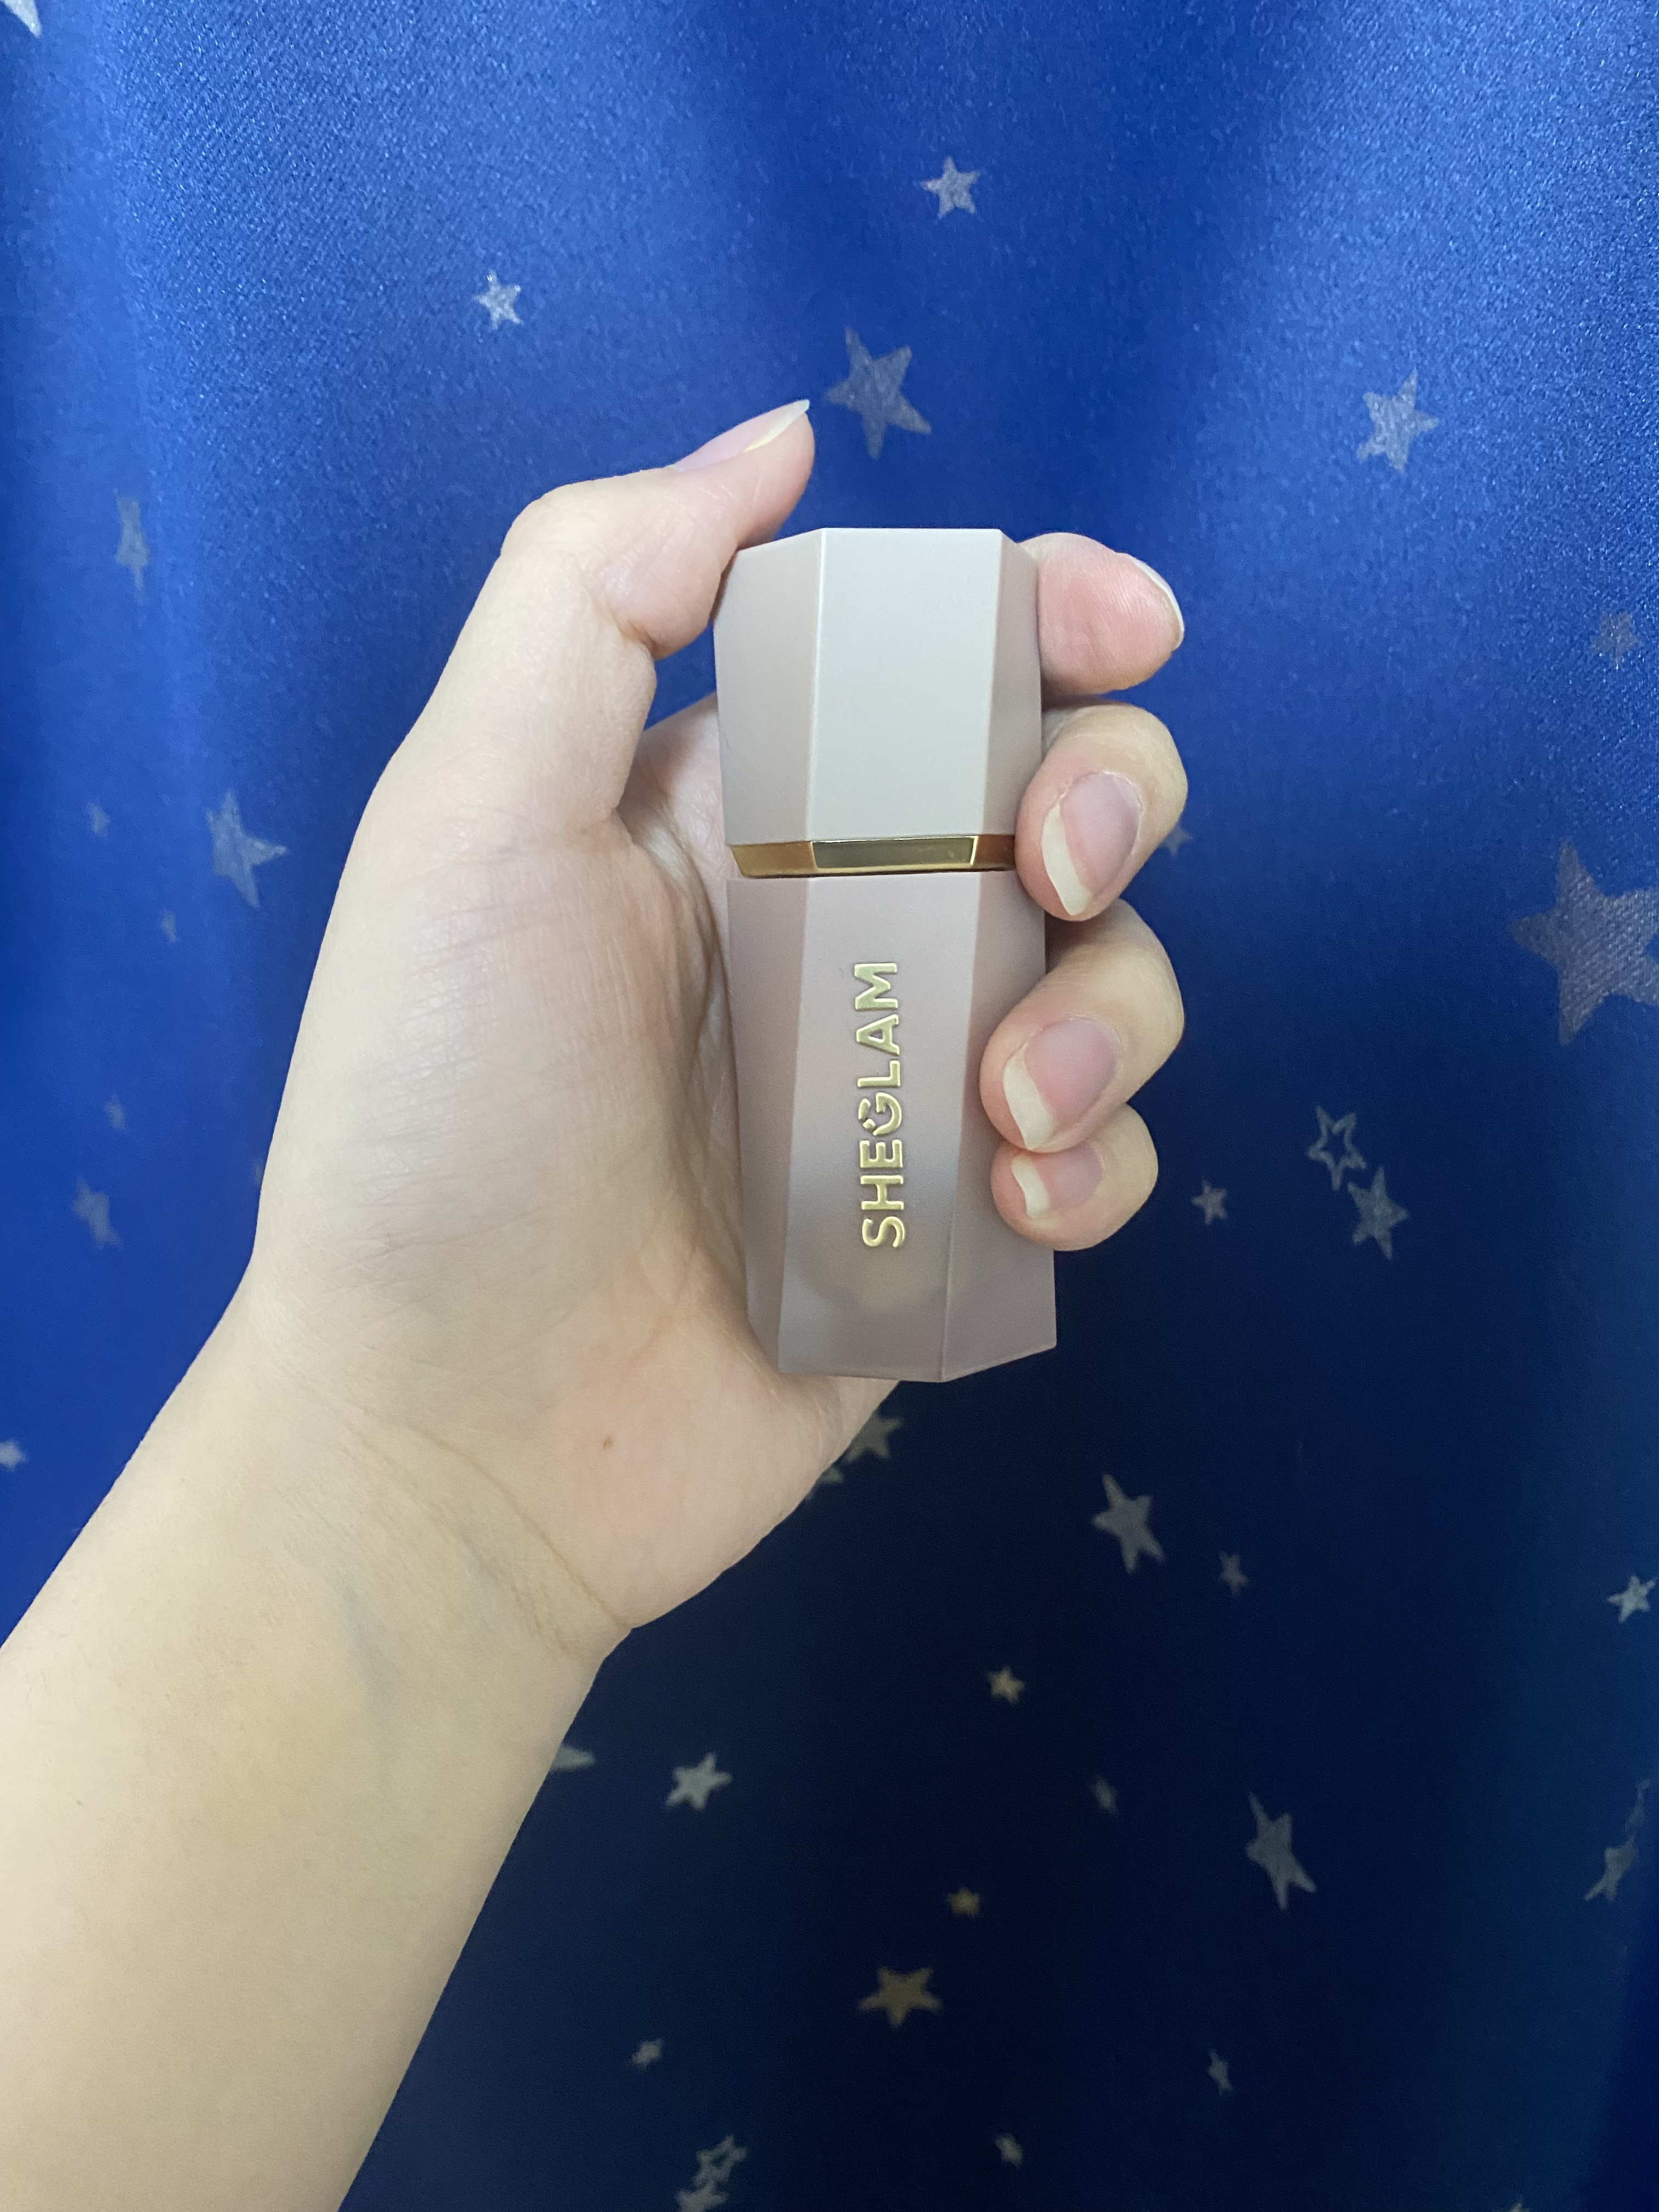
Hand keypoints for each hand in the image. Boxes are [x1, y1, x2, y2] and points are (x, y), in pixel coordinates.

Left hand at [233, 399, 1187, 1666]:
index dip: (1051, 611)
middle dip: (1116, 794)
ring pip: (1115, 977)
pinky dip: (1098, 1166)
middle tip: (1061, 862)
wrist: (452, 1427)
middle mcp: (841, 924)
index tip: (1118, 626)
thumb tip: (783, 438)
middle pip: (1070, 794)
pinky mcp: (952, 1224)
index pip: (935, 657)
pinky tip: (1009, 1205)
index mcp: (737, 805)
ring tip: (1004, 1108)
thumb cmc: (441, 1111)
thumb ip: (599, 597)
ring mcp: (906, 1081)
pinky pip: (1104, 1156)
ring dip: (1112, 1013)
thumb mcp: (472, 815)